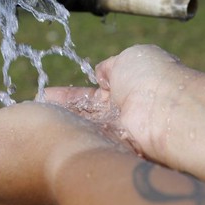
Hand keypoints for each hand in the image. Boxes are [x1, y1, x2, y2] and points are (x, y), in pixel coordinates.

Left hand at [0, 101, 119, 204]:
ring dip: (23, 136)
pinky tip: (52, 138)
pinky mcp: (48, 190)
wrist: (85, 162)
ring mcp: (25, 196)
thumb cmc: (32, 142)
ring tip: (38, 126)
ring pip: (15, 155)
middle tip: (17, 119)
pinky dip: (42, 147)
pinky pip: (38, 162)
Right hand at [45, 44, 198, 163]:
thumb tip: (102, 72)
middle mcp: (124, 109)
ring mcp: (119, 129)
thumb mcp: (129, 57)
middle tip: (39, 106)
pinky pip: (89, 139)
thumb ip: (111, 66)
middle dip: (62, 108)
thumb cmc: (152, 77)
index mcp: (129, 83)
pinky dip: (71, 134)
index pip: (95, 90)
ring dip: (63, 121)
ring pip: (85, 124)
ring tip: (37, 118)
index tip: (49, 93)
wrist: (167, 111)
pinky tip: (49, 131)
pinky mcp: (115, 146)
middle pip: (86, 110)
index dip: (72, 93)